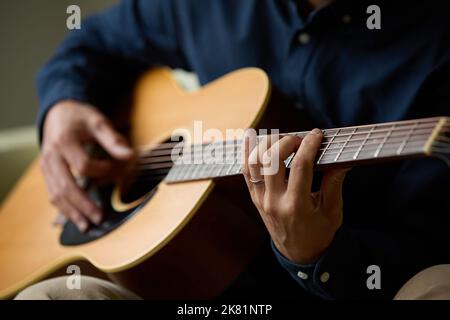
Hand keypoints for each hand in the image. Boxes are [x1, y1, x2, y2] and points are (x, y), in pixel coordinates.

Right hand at [40, 100, 132, 231]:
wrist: (58, 114)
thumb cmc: (80, 118)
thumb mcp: (98, 121)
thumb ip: (113, 139)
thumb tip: (129, 155)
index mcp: (64, 141)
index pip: (83, 165)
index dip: (102, 170)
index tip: (118, 170)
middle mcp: (51, 156)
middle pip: (66, 186)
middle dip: (83, 204)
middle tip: (100, 217)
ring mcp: (46, 167)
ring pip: (56, 194)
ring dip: (72, 212)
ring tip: (87, 226)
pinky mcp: (47, 174)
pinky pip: (53, 194)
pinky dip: (64, 209)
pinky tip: (77, 219)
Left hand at [242, 129, 348, 263]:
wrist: (298, 253)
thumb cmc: (318, 232)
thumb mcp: (332, 211)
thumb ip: (334, 184)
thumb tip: (341, 159)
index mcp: (296, 206)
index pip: (301, 167)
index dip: (308, 145)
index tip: (317, 134)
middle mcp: (274, 201)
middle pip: (272, 161)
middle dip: (287, 142)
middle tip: (300, 139)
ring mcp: (261, 199)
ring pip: (254, 163)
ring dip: (266, 144)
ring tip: (282, 138)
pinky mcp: (254, 198)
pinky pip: (246, 171)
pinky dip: (247, 152)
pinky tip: (251, 136)